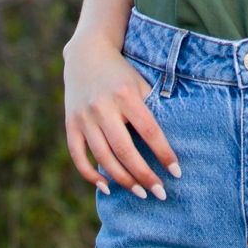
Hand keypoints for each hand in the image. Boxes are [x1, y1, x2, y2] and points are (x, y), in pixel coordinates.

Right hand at [63, 38, 179, 198]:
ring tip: (141, 193)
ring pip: (103, 157)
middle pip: (125, 150)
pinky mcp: (71, 123)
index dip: (163, 154)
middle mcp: (103, 107)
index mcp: (125, 95)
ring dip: (123, 180)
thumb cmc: (121, 72)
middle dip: (144, 175)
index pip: (149, 131)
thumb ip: (151, 108)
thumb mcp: (140, 82)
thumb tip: (167, 143)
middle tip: (160, 193)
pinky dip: (90, 175)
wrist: (87, 53)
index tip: (176, 172)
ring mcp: (84, 117)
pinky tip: (106, 187)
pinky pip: (78, 155)